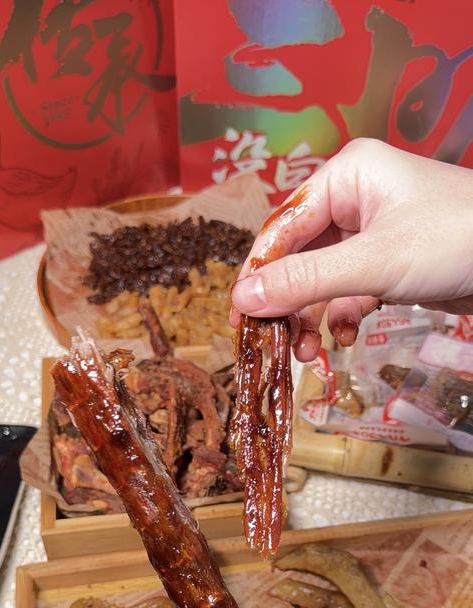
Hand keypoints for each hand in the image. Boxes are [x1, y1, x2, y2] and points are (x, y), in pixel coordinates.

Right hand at [231, 139, 472, 360]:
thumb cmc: (456, 239)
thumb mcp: (373, 262)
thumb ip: (306, 282)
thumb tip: (243, 301)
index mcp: (347, 175)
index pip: (283, 226)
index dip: (258, 274)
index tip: (238, 317)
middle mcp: (356, 199)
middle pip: (299, 255)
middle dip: (288, 302)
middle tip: (273, 341)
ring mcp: (373, 233)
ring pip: (322, 278)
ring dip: (311, 315)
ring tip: (306, 351)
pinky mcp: (390, 263)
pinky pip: (349, 290)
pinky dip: (341, 315)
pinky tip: (345, 335)